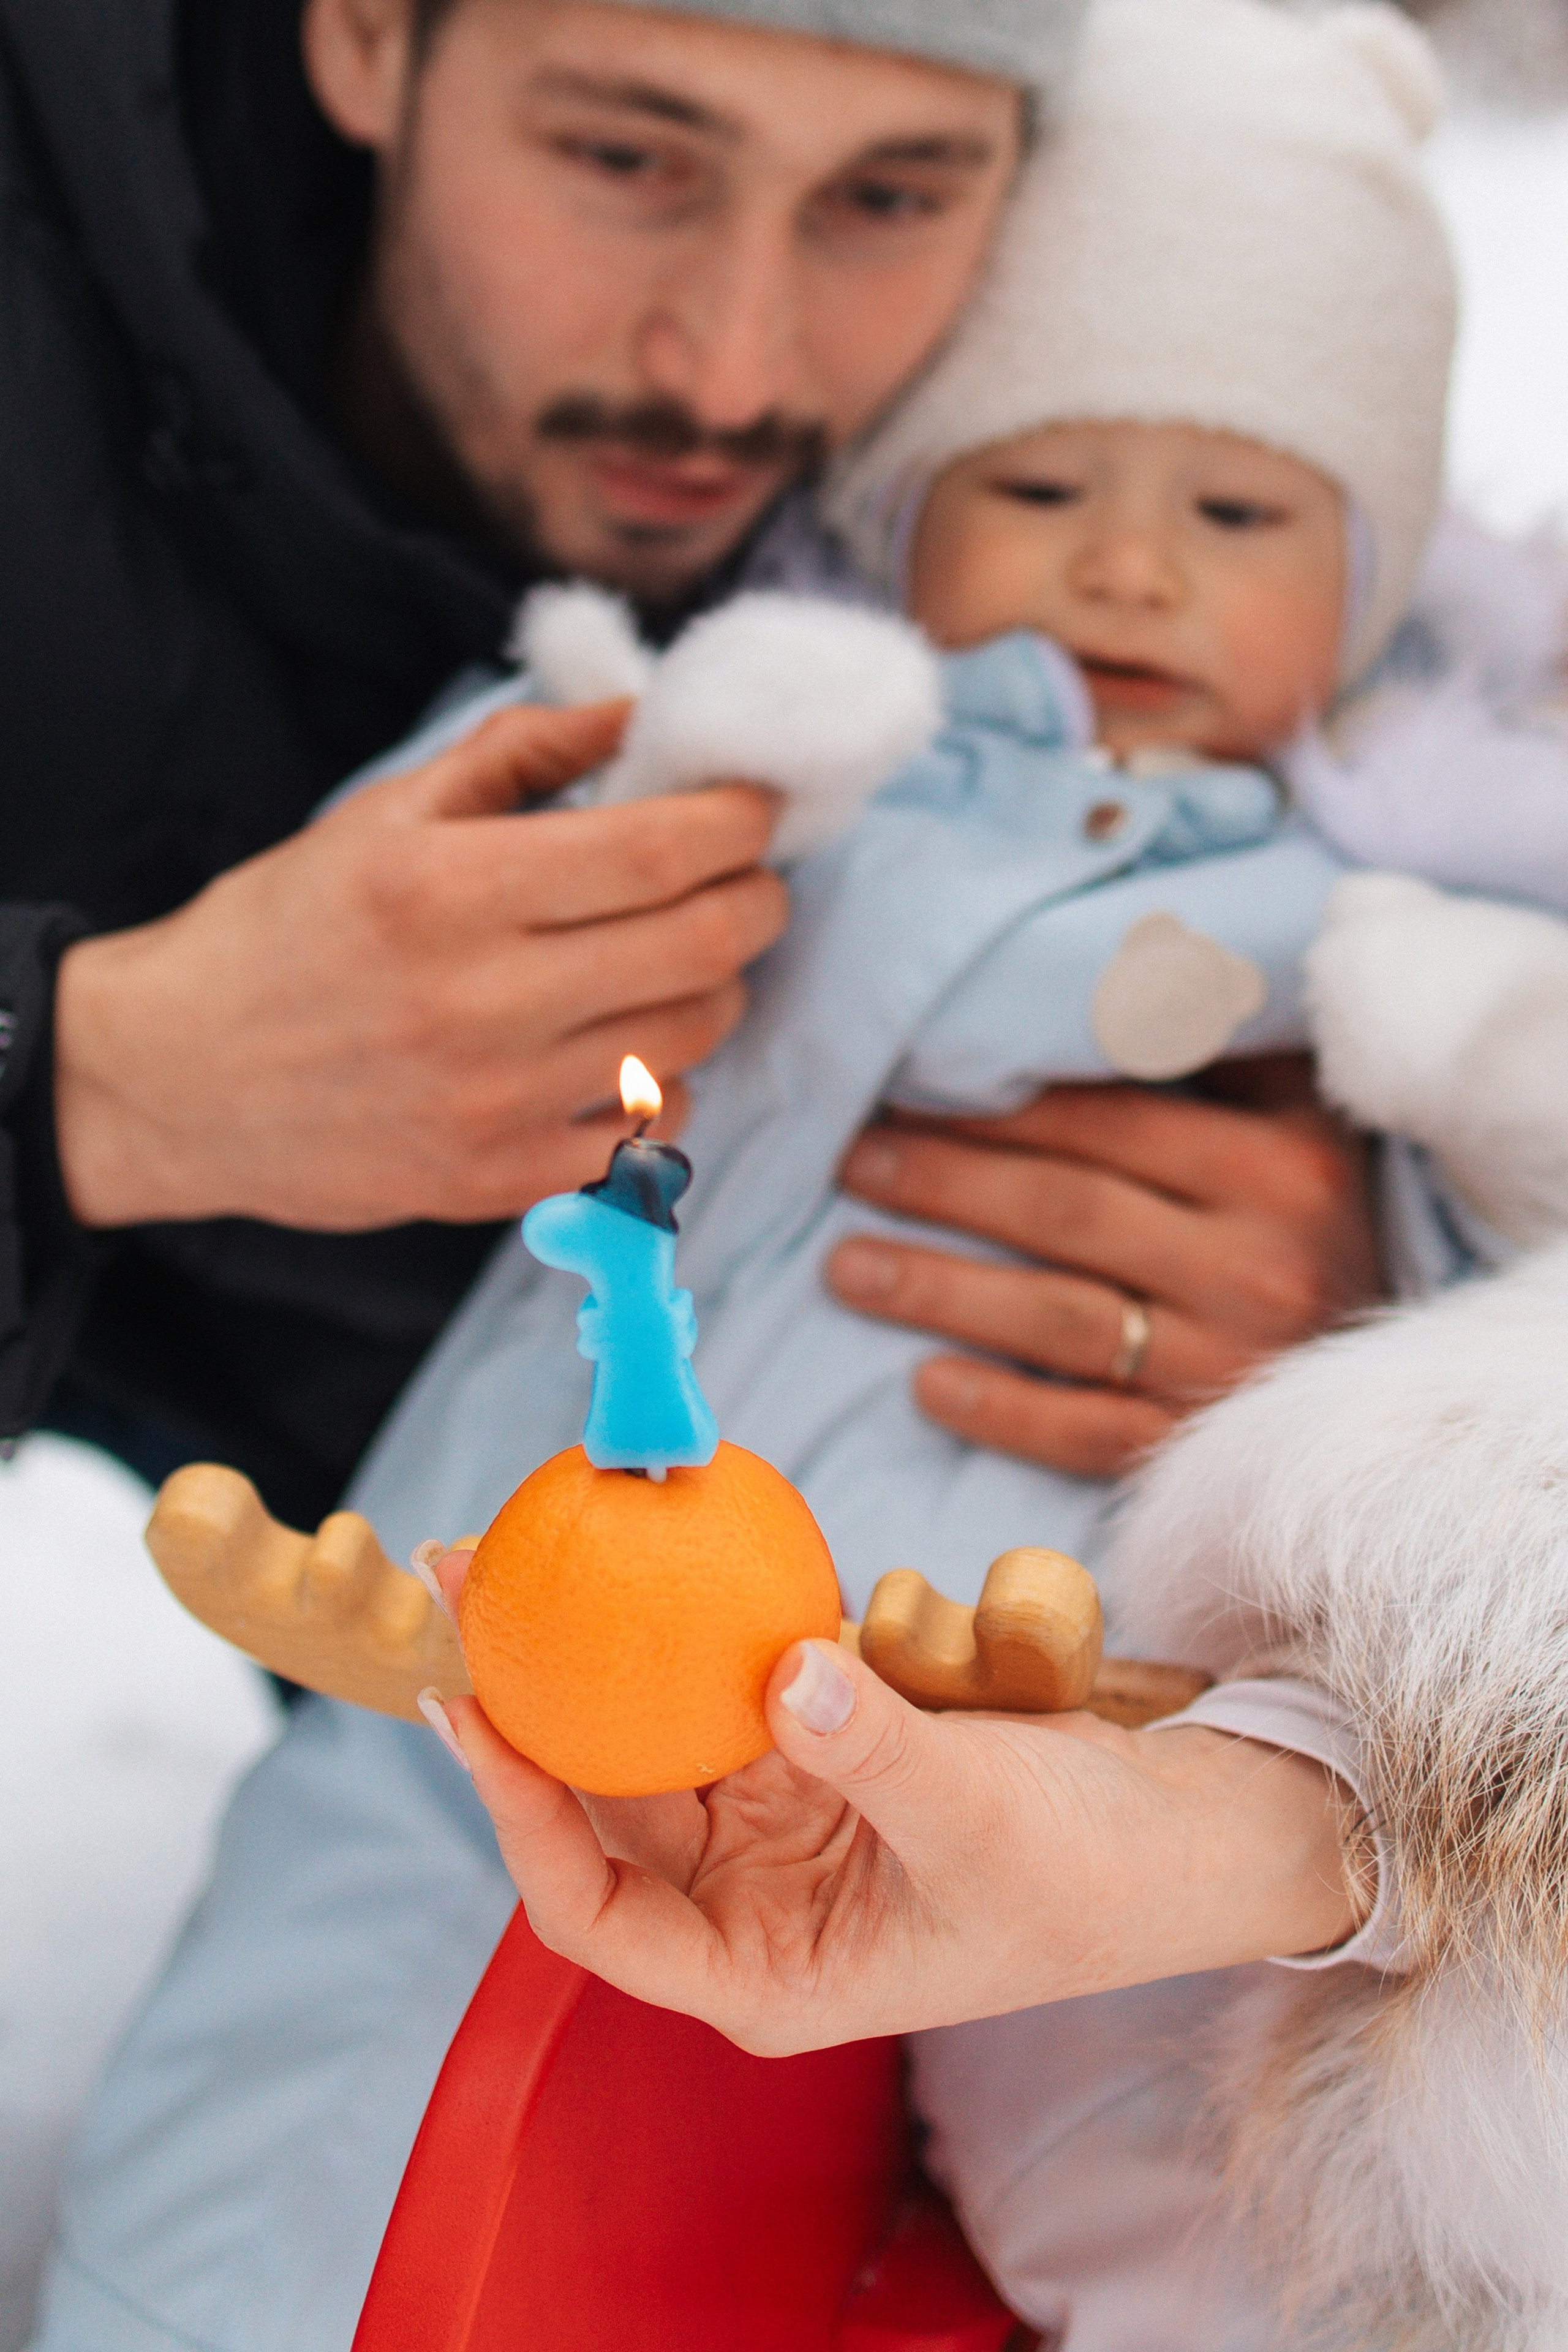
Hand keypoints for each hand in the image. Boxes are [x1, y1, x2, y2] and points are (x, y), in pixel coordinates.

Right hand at [54, 702, 785, 1228]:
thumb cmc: (284, 930)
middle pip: (705, 945)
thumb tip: (638, 714)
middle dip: (756, 899)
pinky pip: (651, 1135)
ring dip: (715, 989)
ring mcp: (496, 1102)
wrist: (174, 1078)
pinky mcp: (499, 1180)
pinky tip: (626, 1054)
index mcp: (450, 888)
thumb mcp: (382, 814)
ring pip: (694, 1038)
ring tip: (677, 961)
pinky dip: (666, 1089)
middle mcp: (481, 999)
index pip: (660, 849)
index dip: (739, 822)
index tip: (754, 808)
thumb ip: (518, 753)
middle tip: (748, 881)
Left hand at [427, 1599, 1358, 2055]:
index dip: (518, 1816)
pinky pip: (740, 1663)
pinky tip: (662, 1531)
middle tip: (463, 1577)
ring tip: (532, 1531)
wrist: (1188, 1829)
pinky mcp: (820, 1734)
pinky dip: (710, 1607)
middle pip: (602, 1786)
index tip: (472, 1712)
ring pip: (659, 1713)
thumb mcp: (982, 1824)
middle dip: (531, 1687)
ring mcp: (782, 1807)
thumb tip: (784, 1669)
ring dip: (604, 1631)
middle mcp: (752, 1893)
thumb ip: (877, 1753)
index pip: (593, 1910)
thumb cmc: (1095, 1877)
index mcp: (763, 1966)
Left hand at [827, 1069, 1381, 1479]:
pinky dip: (1002, 1408)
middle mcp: (1259, 1263)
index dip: (994, 1107)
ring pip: (1060, 1319)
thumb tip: (1120, 963)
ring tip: (844, 1267)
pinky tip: (925, 1384)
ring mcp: (1232, 1361)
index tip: (900, 1091)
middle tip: (850, 1164)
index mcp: (1278, 1166)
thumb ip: (1216, 1048)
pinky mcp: (1205, 1440)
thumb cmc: (1317, 1223)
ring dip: (939, 1290)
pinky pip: (1087, 1427)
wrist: (1406, 1389)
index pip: (1106, 1122)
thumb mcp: (1298, 1120)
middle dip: (942, 1183)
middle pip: (1065, 1212)